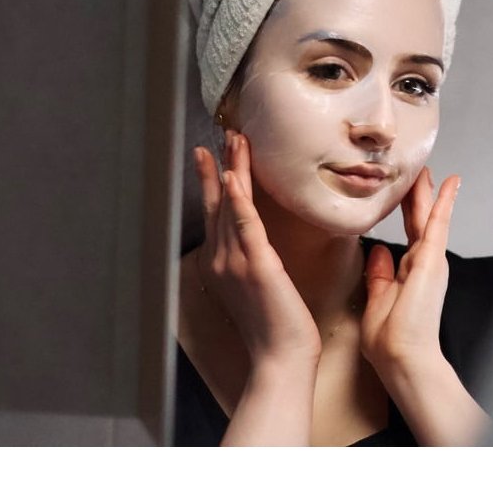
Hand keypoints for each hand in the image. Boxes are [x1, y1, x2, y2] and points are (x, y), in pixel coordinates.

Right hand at [193, 132, 320, 367]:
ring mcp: (236, 261)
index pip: (217, 213)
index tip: (213, 155)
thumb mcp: (257, 286)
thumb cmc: (275, 326)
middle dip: (219, 166)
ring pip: (231, 206)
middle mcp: (222, 259)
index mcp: (221, 264)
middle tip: (222, 134)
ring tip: (234, 141)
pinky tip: (236, 178)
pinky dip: (239, 201)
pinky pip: (246, 226)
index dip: (215, 182)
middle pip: (219, 203)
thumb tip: (257, 242)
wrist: (280, 357)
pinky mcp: (257, 265)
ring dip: (232, 170)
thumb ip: (252, 260)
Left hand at [360, 167, 459, 375]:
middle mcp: (422, 263)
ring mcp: (430, 260)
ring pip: (427, 215)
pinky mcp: (433, 259)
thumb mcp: (376, 299)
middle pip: (418, 219)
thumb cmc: (390, 340)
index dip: (405, 209)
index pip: (407, 233)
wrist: (402, 358)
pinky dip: (445, 201)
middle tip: (418, 168)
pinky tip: (451, 182)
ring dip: (428, 190)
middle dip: (418, 193)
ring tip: (429, 167)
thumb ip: (380, 274)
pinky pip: (438, 223)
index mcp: (408, 272)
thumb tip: (378, 249)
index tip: (403, 191)